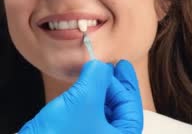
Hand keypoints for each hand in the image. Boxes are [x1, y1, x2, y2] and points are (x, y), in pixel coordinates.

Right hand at [18, 60, 142, 133]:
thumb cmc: (60, 132)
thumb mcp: (84, 97)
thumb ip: (98, 76)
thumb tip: (101, 66)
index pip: (131, 108)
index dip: (126, 83)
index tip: (121, 64)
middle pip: (119, 112)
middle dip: (111, 87)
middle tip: (105, 68)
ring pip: (103, 115)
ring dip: (98, 93)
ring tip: (91, 76)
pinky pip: (90, 120)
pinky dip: (87, 103)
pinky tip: (79, 91)